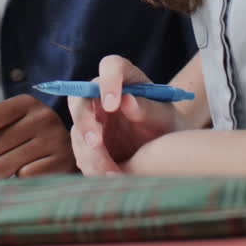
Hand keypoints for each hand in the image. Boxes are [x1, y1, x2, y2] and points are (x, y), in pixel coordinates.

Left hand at [0, 94, 76, 177]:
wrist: (73, 154)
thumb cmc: (31, 139)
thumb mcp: (9, 122)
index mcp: (25, 103)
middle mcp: (42, 118)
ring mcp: (53, 141)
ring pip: (1, 167)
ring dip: (1, 172)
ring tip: (14, 165)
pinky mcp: (60, 166)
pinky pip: (21, 180)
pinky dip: (20, 181)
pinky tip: (31, 172)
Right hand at [70, 55, 180, 174]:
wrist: (166, 153)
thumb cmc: (168, 127)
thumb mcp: (165, 118)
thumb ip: (148, 108)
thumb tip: (127, 100)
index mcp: (124, 77)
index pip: (110, 66)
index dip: (108, 82)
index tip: (111, 104)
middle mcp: (102, 95)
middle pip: (80, 99)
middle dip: (85, 122)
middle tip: (96, 143)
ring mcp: (93, 120)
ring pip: (78, 132)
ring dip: (91, 153)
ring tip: (112, 174)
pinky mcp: (89, 144)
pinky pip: (82, 154)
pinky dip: (93, 168)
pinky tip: (111, 179)